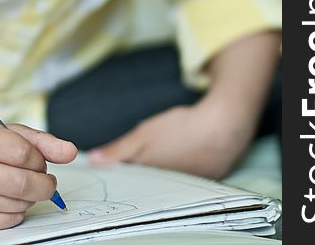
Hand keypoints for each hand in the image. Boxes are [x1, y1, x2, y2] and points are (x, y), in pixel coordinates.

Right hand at [0, 120, 76, 230]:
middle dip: (44, 184)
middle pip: (22, 183)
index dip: (39, 159)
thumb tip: (69, 151)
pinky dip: (19, 211)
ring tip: (22, 185)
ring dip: (31, 197)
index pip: (23, 152)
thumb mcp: (9, 133)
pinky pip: (9, 220)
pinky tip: (9, 198)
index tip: (40, 161)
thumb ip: (42, 141)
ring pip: (18, 203)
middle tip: (46, 181)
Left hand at [87, 100, 254, 179]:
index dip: (117, 175)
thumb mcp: (143, 134)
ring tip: (158, 157)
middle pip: (145, 186)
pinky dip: (178, 170)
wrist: (222, 125)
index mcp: (150, 177)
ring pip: (164, 182)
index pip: (127, 183)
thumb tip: (92, 160)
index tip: (108, 170)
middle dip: (135, 177)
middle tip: (131, 163)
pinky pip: (184, 180)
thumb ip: (118, 150)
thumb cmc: (181, 128)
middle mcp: (167, 187)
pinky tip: (179, 156)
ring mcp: (187, 186)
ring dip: (157, 174)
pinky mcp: (204, 181)